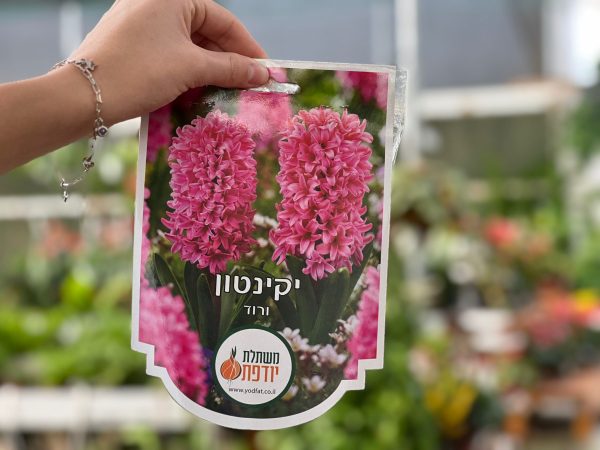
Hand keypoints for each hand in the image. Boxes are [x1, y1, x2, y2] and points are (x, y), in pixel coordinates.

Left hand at [69, 0, 268, 124]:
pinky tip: (199, 92)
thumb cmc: (138, 72)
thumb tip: (263, 75)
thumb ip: (231, 68)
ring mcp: (140, 23)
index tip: (265, 72)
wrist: (81, 96)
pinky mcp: (131, 44)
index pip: (223, 21)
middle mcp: (155, 3)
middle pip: (207, 32)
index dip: (248, 48)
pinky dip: (188, 71)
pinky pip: (170, 54)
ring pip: (188, 46)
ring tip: (227, 93)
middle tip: (249, 87)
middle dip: (229, 61)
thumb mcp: (191, 68)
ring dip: (210, 70)